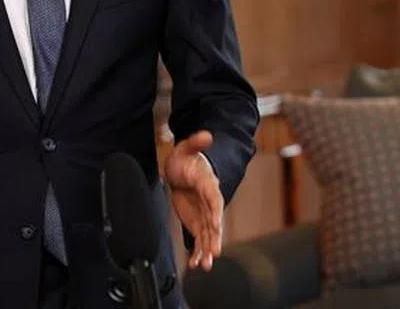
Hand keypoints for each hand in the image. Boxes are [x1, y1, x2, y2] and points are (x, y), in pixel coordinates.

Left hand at [164, 130, 222, 270]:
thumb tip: (205, 135)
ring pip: (208, 235)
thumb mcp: (186, 148)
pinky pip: (199, 240)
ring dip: (207, 250)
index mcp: (209, 185)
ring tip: (205, 265)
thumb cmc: (186, 159)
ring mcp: (204, 215)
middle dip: (214, 238)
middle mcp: (210, 203)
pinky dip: (198, 252)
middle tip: (214, 253)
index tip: (217, 223)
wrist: (183, 169)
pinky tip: (195, 265)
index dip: (216, 211)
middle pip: (214, 222)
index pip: (215, 199)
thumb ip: (195, 143)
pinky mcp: (197, 223)